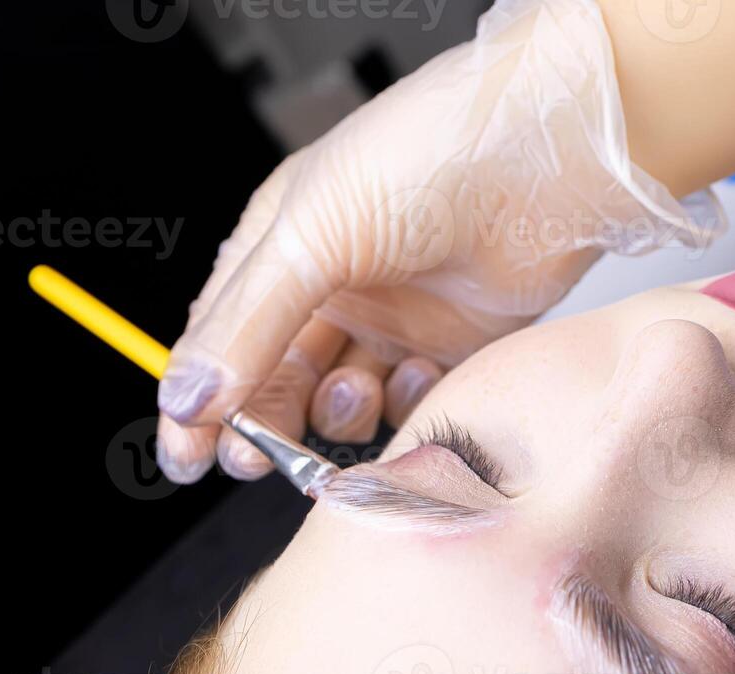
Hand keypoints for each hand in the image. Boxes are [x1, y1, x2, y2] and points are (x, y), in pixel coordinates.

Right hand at [155, 0, 720, 481]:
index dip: (199, 402)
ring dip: (338, 414)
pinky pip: (408, 401)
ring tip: (357, 392)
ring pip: (340, 401)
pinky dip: (407, 404)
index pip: (219, 340)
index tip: (184, 457)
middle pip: (275, 382)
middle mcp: (333, 285)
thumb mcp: (314, 236)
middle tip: (262, 457)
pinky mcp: (450, 345)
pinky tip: (420, 375)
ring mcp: (392, 317)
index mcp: (282, 246)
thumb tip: (186, 399)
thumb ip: (248, 326)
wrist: (550, 155)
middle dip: (264, 423)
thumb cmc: (429, 158)